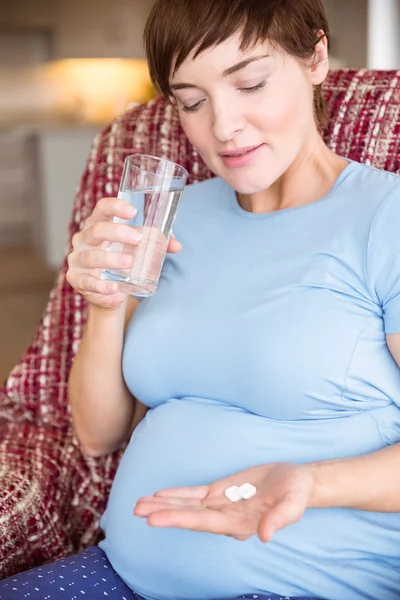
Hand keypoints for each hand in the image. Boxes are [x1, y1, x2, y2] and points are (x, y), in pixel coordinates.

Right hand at [66, 197, 181, 309]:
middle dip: (117, 232)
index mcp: (97, 224)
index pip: (101, 209)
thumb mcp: (138, 249)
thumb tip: (176, 246)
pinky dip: (100, 285)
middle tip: (138, 239)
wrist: (108, 291)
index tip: (133, 211)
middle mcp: (84, 239)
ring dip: (111, 259)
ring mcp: (77, 259)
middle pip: (96, 230)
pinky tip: (113, 287)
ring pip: (91, 257)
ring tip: (130, 262)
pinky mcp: (77, 279)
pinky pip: (87, 282)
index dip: (115, 206)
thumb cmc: (122, 260)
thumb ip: (157, 244)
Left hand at [134, 462, 314, 541]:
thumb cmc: (297, 494)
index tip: (155, 519)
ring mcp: (220, 505)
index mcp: (239, 523)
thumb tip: (265, 536)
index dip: (179, 519)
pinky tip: (160, 494)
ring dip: (164, 504)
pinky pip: (195, 494)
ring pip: (187, 505)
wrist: (297, 482)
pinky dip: (177, 494)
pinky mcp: (220, 492)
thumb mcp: (294, 504)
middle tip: (137, 510)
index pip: (203, 523)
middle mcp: (225, 518)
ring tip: (139, 504)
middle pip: (189, 516)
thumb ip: (280, 519)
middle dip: (163, 513)